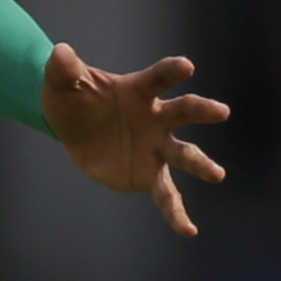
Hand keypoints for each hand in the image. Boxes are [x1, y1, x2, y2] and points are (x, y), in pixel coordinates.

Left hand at [41, 42, 229, 237]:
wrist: (71, 128)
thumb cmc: (73, 99)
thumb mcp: (61, 83)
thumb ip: (64, 69)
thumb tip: (59, 51)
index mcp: (138, 90)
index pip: (158, 78)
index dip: (171, 71)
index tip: (186, 66)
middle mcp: (156, 117)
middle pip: (184, 111)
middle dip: (203, 109)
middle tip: (221, 111)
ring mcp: (157, 147)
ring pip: (184, 154)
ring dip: (200, 163)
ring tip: (217, 174)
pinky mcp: (150, 173)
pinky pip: (166, 194)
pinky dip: (176, 212)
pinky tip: (188, 230)